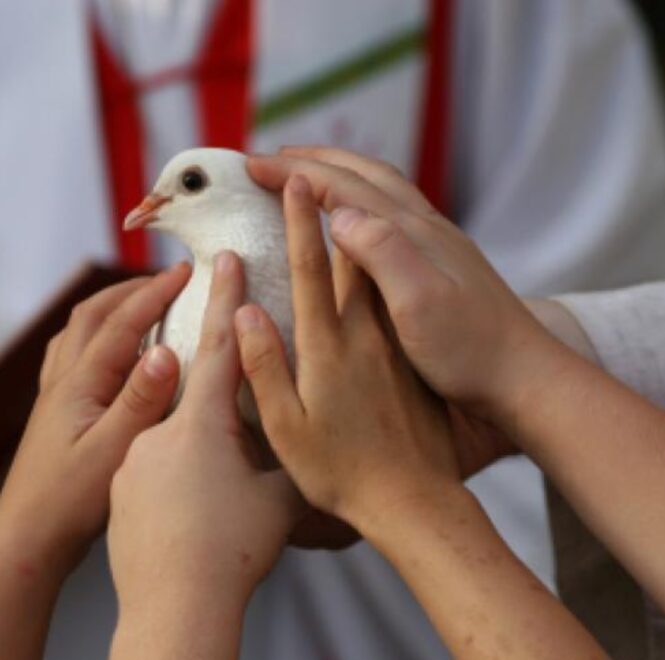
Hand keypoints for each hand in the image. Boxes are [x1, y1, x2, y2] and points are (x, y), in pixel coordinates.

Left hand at [0, 264, 189, 576]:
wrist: (27, 540)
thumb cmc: (71, 503)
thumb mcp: (114, 451)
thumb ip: (141, 401)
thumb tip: (167, 349)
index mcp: (80, 383)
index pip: (122, 323)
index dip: (155, 293)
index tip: (187, 270)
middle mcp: (62, 381)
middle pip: (92, 314)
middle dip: (130, 290)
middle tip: (167, 279)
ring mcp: (54, 397)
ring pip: (78, 332)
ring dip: (110, 308)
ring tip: (141, 303)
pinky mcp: (55, 416)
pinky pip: (72, 357)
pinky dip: (95, 338)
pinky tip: (110, 355)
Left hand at [109, 252, 302, 611]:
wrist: (158, 608)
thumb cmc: (217, 558)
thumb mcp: (265, 506)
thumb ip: (278, 452)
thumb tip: (295, 411)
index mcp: (183, 422)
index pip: (206, 346)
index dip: (221, 301)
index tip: (227, 260)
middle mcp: (133, 418)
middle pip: (123, 328)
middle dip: (147, 294)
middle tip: (174, 276)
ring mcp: (100, 433)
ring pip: (88, 348)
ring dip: (117, 322)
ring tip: (143, 309)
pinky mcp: (94, 456)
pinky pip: (81, 378)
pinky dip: (103, 359)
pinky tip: (124, 376)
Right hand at [233, 174, 460, 528]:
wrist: (421, 498)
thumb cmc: (348, 472)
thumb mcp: (294, 429)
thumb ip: (267, 365)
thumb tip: (244, 308)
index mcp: (338, 338)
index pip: (317, 258)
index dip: (295, 213)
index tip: (276, 174)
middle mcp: (373, 319)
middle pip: (353, 230)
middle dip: (319, 183)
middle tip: (283, 157)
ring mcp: (400, 323)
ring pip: (381, 235)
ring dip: (350, 194)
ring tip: (317, 170)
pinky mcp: (413, 333)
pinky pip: (396, 256)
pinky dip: (374, 222)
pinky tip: (363, 220)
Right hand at [247, 147, 568, 432]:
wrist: (524, 379)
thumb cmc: (469, 354)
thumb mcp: (420, 307)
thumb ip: (381, 255)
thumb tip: (338, 215)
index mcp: (410, 237)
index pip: (342, 188)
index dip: (294, 175)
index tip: (252, 167)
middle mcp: (426, 229)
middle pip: (363, 174)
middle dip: (313, 161)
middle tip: (269, 160)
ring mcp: (439, 244)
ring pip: (381, 188)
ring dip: (340, 171)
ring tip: (306, 175)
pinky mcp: (445, 264)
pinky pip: (393, 210)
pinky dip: (362, 197)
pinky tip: (357, 219)